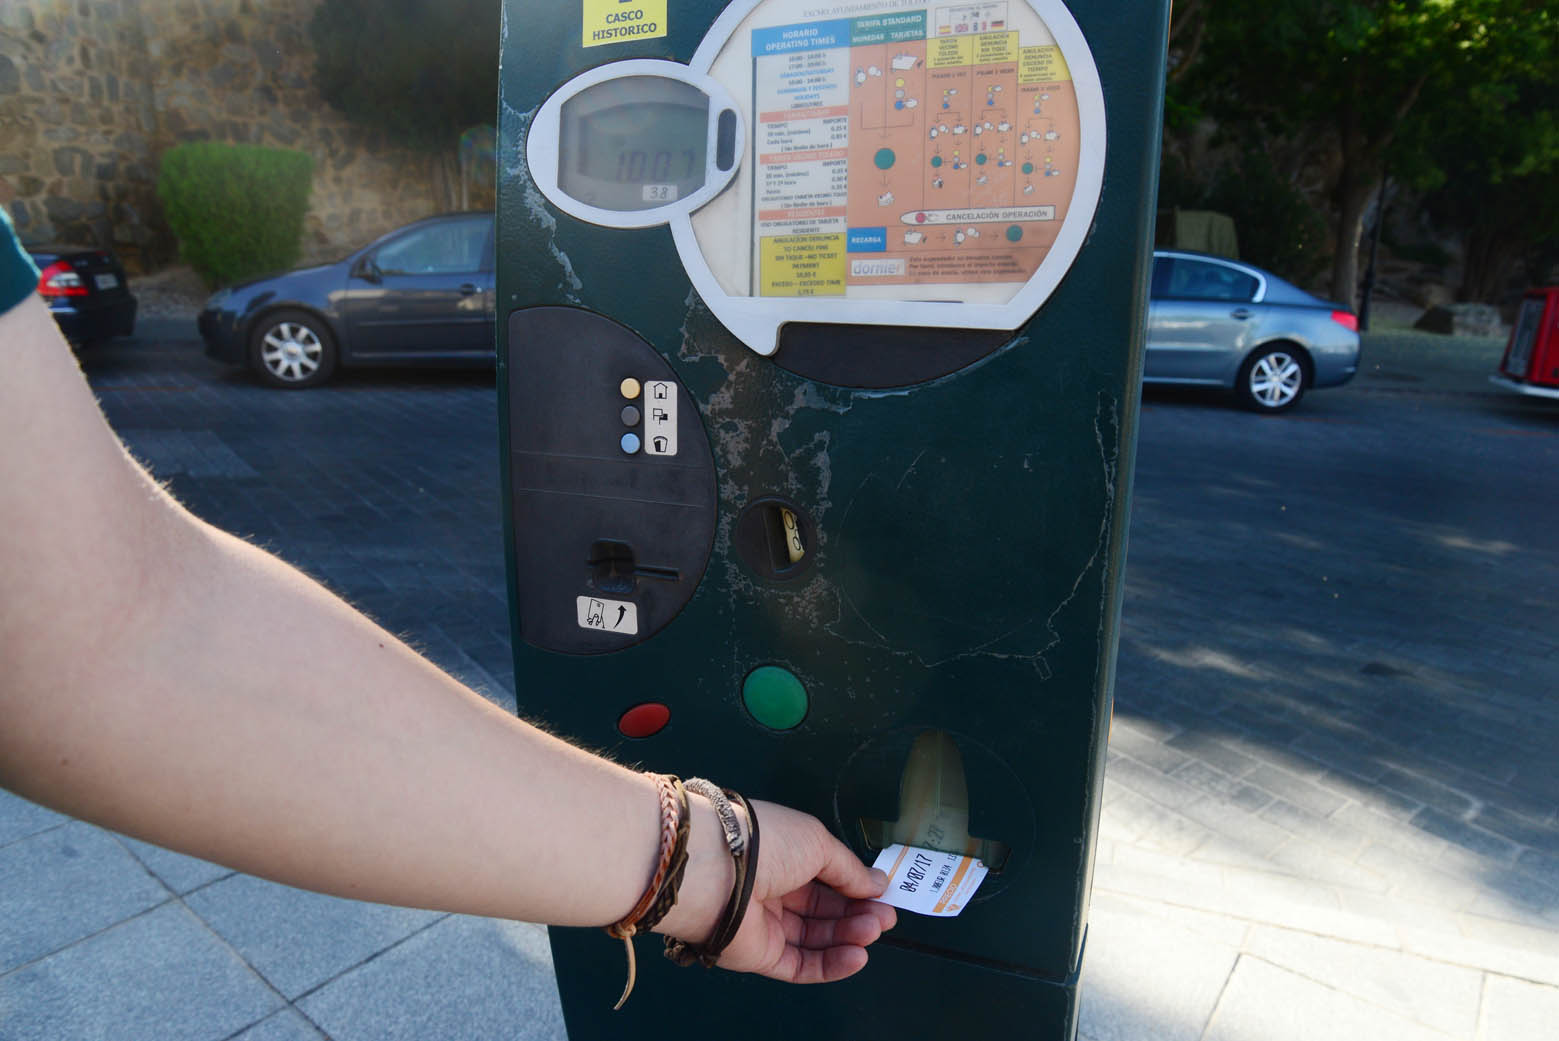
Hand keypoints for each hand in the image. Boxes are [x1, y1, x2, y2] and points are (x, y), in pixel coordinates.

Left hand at [713, 800, 896, 982]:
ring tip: (872, 931)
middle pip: (824, 910)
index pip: (826, 877)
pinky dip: (831, 964)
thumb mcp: (817, 842)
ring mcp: (767, 925)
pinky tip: (857, 956)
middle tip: (885, 918)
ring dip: (848, 937)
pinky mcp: (761, 956)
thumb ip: (849, 869)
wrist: (717, 871)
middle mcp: (774, 889)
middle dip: (857, 914)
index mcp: (783, 855)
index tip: (883, 895)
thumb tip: (878, 884)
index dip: (855, 888)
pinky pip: (801, 965)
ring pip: (816, 938)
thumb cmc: (767, 843)